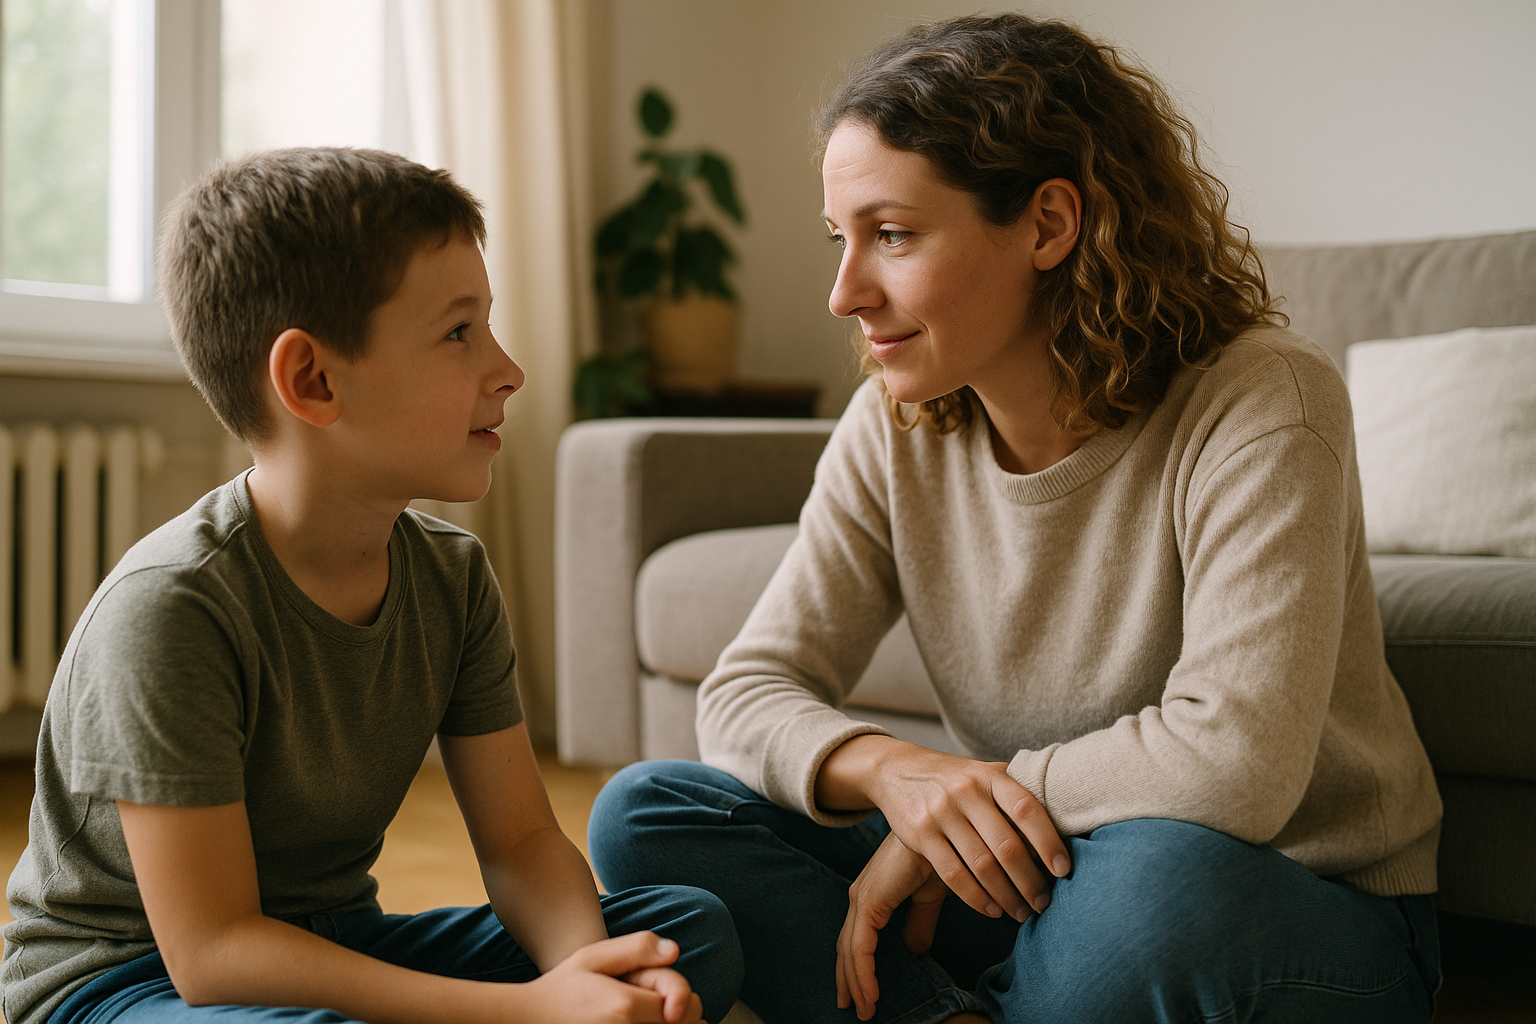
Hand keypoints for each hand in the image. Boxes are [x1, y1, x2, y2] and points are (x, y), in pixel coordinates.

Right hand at [523, 931, 703, 1023]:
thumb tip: (675, 951)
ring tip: (651, 1014)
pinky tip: (645, 1023)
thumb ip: (637, 948)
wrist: (530, 1019)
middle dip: (679, 1012)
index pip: (680, 1003)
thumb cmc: (564, 987)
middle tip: (658, 1002)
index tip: (662, 991)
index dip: (678, 994)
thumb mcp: (594, 957)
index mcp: (624, 1007)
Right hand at [822, 737, 1070, 922]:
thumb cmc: (956, 777)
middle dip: (1030, 881)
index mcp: (990, 775)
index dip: (1048, 842)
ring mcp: (941, 811)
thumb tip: (1066, 820)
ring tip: (1022, 912)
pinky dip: (976, 897)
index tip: (1064, 871)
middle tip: (1044, 903)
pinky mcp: (920, 833)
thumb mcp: (985, 773)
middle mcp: (966, 791)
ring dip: (1006, 896)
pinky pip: (953, 874)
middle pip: (1006, 845)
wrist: (898, 769)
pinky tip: (992, 909)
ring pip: (981, 865)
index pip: (1027, 810)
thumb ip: (1016, 791)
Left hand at [836, 833, 948, 1020]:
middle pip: (848, 947)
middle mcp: (863, 896)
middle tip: (855, 1010)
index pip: (858, 939)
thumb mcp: (929, 897)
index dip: (857, 967)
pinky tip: (871, 994)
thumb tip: (914, 951)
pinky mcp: (870, 900)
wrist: (947, 832)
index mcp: (874, 895)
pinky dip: (863, 972)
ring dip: (857, 983)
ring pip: (851, 950)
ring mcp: (863, 897)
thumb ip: (919, 923)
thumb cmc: (941, 856)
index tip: (863, 995)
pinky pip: (860, 946)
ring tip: (865, 1010)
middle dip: (849, 980)